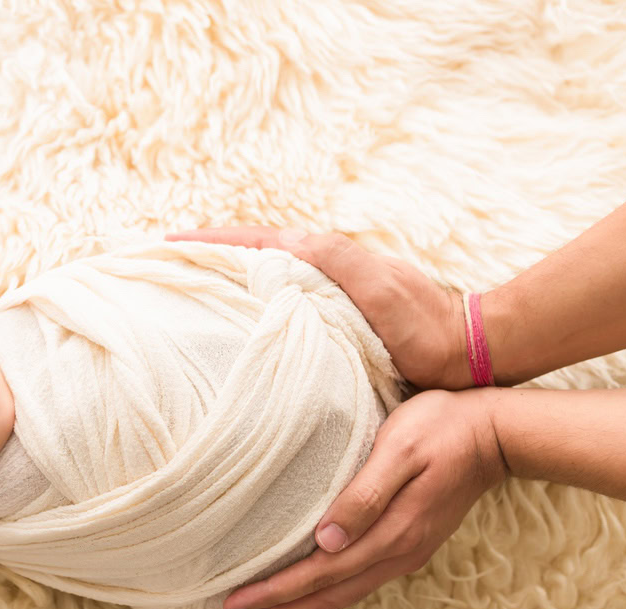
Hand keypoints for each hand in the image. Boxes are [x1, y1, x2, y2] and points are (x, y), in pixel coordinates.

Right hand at [165, 226, 472, 389]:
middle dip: (205, 256)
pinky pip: (276, 307)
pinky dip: (247, 306)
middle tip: (162, 264)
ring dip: (222, 280)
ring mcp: (323, 295)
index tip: (166, 243)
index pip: (252, 240)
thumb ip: (335, 259)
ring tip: (183, 290)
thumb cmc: (422, 323)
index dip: (207, 242)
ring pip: (260, 281)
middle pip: (249, 255)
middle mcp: (318, 270)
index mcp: (321, 255)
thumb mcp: (377, 285)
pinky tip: (232, 324)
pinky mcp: (330, 321)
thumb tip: (283, 242)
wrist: (462, 352)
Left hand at [209, 388, 507, 608]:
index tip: (230, 605)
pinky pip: (351, 584)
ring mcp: (401, 554)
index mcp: (390, 534)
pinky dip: (317, 597)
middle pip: (323, 600)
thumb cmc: (442, 428)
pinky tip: (296, 597)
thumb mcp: (400, 450)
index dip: (272, 593)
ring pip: (337, 598)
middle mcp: (394, 555)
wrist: (496, 433)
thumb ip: (365, 495)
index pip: (318, 575)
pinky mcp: (403, 545)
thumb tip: (327, 540)